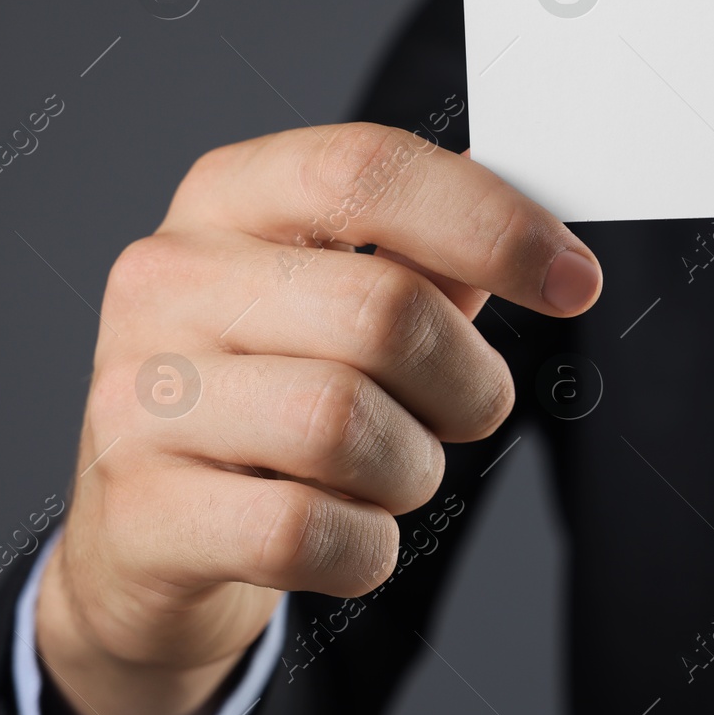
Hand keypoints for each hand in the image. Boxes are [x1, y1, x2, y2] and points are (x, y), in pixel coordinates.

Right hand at [35, 124, 600, 714]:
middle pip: (383, 310)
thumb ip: (434, 255)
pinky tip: (342, 527)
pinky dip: (364, 544)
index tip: (574, 279)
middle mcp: (168, 279)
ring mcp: (139, 396)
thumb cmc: (269, 391)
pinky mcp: (142, 513)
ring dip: (412, 468)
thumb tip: (542, 232)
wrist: (149, 536)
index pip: (368, 170)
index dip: (492, 222)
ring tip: (387, 470)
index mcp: (228, 199)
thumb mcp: (340, 297)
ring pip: (345, 424)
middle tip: (467, 409)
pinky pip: (308, 530)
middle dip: (467, 381)